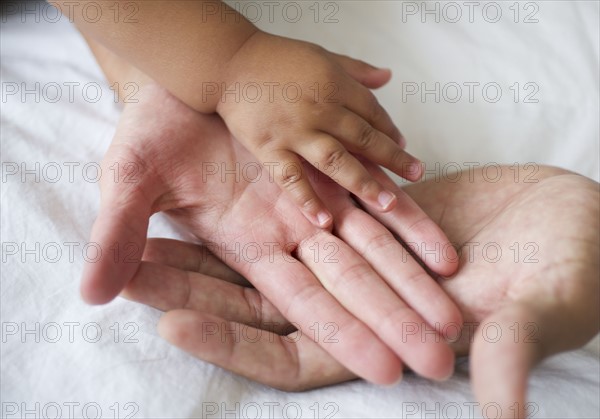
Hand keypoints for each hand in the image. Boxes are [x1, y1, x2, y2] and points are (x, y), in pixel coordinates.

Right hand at [82, 83, 460, 383]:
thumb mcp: (131, 178)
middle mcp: (291, 231)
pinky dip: (412, 223)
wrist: (186, 83)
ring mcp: (318, 201)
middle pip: (351, 284)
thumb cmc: (155, 130)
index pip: (301, 300)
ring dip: (415, 281)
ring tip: (457, 318)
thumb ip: (119, 232)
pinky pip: (381, 198)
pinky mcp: (334, 169)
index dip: (340, 331)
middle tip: (439, 359)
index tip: (381, 367)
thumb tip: (93, 291)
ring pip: (376, 248)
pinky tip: (446, 252)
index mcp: (249, 245)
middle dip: (394, 320)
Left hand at [125, 165, 598, 417]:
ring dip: (214, 242)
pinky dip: (261, 200)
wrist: (580, 228)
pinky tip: (220, 181)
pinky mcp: (362, 219)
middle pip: (259, 303)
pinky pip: (297, 212)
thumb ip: (509, 355)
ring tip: (153, 224)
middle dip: (197, 291)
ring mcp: (355, 257)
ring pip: (268, 253)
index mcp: (378, 341)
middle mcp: (355, 301)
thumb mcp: (536, 316)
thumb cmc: (571, 279)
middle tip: (131, 273)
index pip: (288, 354)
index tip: (173, 326)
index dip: (233, 345)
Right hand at [217, 31, 420, 226]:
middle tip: (416, 174)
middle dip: (393, 158)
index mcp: (334, 84)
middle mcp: (319, 109)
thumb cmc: (277, 58)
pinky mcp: (269, 148)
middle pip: (364, 137)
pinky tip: (325, 221)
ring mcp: (294, 131)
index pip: (372, 112)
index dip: (391, 131)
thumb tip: (388, 77)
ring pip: (336, 160)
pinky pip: (291, 179)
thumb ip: (356, 70)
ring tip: (388, 203)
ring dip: (364, 183)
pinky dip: (307, 201)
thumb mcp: (322, 56)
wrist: (229, 62)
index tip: (403, 146)